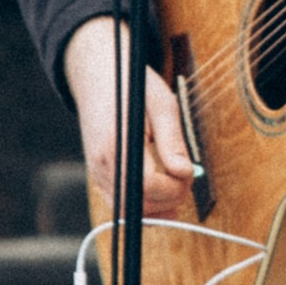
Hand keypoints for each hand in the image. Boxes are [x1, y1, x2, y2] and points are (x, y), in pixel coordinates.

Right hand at [64, 17, 197, 230]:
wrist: (97, 74)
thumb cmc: (133, 85)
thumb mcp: (161, 104)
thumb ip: (172, 141)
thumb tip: (185, 172)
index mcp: (117, 142)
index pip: (149, 185)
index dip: (175, 187)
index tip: (189, 172)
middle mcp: (101, 161)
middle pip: (137, 204)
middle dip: (168, 199)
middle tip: (186, 178)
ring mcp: (96, 170)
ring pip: (126, 210)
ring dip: (155, 207)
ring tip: (177, 188)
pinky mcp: (97, 173)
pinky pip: (118, 202)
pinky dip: (141, 204)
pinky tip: (160, 194)